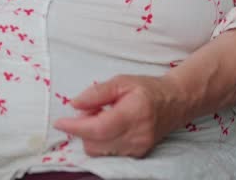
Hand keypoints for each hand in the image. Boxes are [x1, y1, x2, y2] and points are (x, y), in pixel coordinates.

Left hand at [53, 75, 185, 157]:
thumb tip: (74, 104)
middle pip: (95, 143)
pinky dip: (102, 142)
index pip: (98, 128)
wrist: (176, 102)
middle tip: (91, 110)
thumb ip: (97, 92)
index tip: (59, 122)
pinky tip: (110, 127)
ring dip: (92, 136)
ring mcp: (138, 148)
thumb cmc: (148, 89)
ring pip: (99, 151)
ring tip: (103, 117)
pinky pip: (108, 153)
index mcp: (134, 113)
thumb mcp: (122, 81)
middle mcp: (137, 135)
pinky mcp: (138, 155)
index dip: (76, 127)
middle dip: (84, 129)